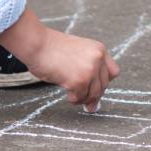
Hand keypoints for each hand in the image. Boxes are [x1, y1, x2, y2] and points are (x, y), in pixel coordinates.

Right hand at [0, 8, 119, 110]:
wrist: (37, 44)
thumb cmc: (51, 48)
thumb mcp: (77, 52)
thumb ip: (87, 67)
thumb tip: (93, 95)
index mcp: (99, 49)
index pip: (113, 72)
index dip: (104, 82)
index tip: (96, 89)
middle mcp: (98, 59)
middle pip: (103, 85)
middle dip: (95, 96)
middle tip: (89, 106)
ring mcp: (89, 70)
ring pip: (94, 94)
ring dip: (83, 99)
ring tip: (73, 97)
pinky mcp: (79, 81)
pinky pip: (80, 97)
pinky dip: (74, 99)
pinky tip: (67, 95)